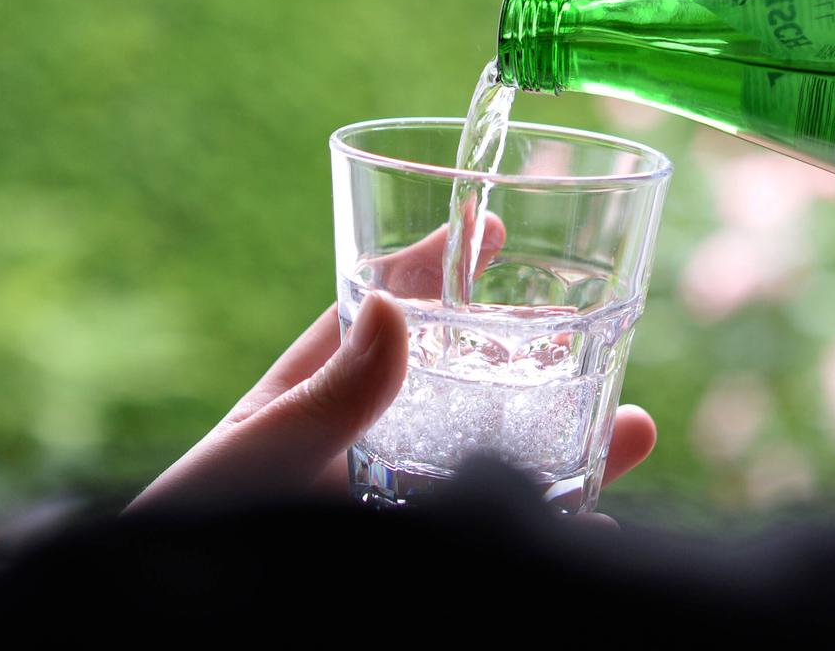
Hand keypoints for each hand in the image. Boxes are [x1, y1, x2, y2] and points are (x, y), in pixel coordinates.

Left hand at [126, 218, 658, 511]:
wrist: (200, 624)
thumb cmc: (200, 531)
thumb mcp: (256, 456)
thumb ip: (326, 394)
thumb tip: (391, 302)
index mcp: (319, 400)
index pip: (385, 315)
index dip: (436, 267)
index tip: (489, 222)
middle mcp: (366, 448)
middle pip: (463, 385)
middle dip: (531, 354)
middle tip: (594, 320)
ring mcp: (398, 506)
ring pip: (497, 464)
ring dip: (568, 443)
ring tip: (634, 428)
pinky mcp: (426, 555)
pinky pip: (500, 538)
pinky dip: (554, 528)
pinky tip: (600, 524)